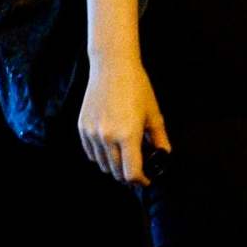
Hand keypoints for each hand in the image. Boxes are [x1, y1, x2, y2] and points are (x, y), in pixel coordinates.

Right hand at [78, 56, 169, 185]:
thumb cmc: (136, 87)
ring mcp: (92, 132)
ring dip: (114, 167)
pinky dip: (101, 156)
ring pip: (103, 164)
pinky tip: (110, 148)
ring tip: (124, 158)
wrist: (112, 66)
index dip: (140, 180)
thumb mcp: (154, 114)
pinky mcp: (83, 127)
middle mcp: (107, 137)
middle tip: (137, 170)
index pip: (131, 173)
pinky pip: (91, 152)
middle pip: (116, 172)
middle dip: (128, 175)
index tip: (146, 179)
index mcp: (127, 135)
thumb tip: (164, 156)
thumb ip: (160, 140)